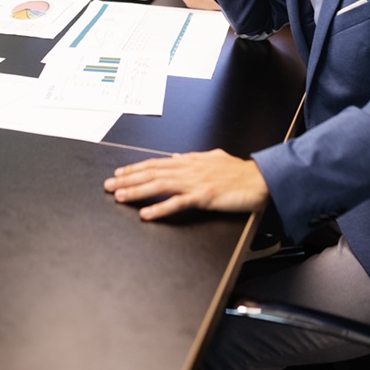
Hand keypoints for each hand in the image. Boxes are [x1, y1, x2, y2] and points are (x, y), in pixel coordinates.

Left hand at [104, 149, 268, 220]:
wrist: (260, 180)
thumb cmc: (239, 172)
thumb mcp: (213, 158)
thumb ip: (193, 158)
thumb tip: (177, 156)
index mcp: (190, 161)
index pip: (156, 163)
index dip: (135, 168)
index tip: (119, 173)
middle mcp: (189, 169)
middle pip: (152, 173)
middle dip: (128, 179)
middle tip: (109, 185)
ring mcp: (195, 182)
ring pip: (159, 185)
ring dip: (137, 191)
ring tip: (119, 196)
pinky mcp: (204, 197)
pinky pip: (178, 203)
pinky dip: (160, 208)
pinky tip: (146, 213)